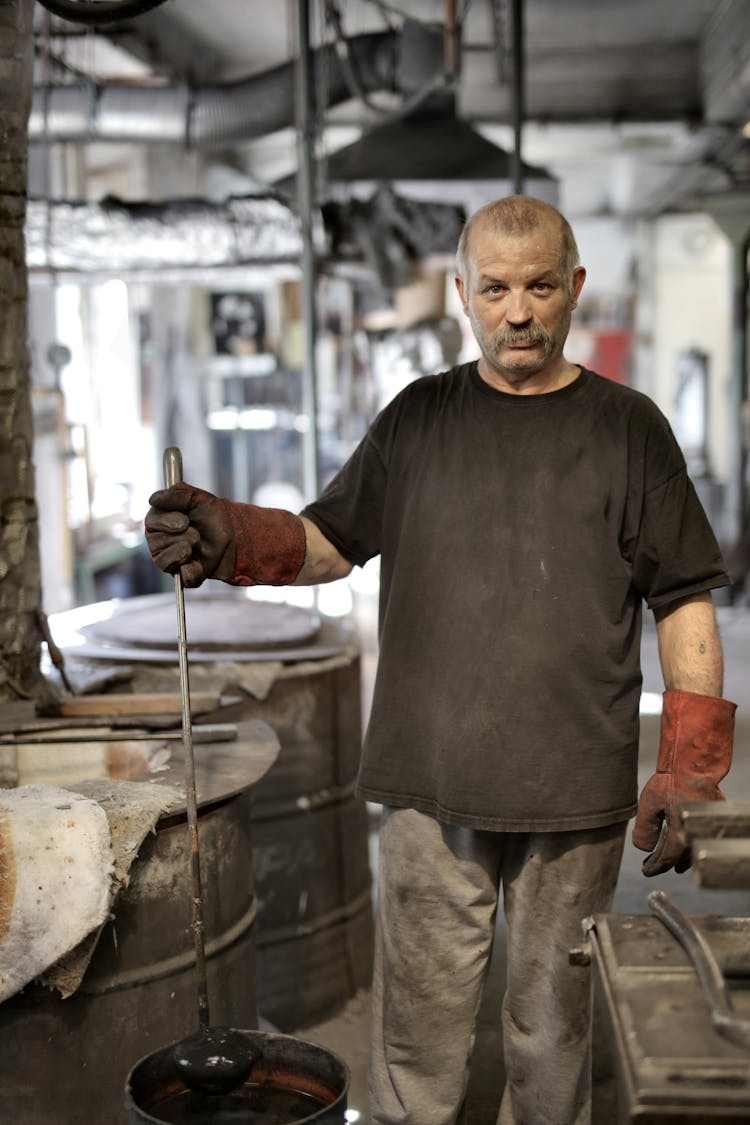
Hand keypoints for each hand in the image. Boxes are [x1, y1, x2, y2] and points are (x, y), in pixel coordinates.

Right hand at [145, 483, 306, 588]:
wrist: (234, 532)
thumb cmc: (211, 514)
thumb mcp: (196, 498)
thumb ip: (175, 495)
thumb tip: (153, 499)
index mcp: (158, 522)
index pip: (151, 522)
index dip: (167, 522)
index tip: (185, 520)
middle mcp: (159, 542)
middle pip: (156, 542)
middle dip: (182, 535)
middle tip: (196, 532)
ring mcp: (170, 561)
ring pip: (164, 561)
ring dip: (185, 549)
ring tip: (198, 543)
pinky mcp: (184, 576)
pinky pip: (181, 577)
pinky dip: (191, 570)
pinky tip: (199, 562)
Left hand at [633, 690, 735, 876]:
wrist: (694, 763)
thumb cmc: (672, 780)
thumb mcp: (649, 804)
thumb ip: (645, 829)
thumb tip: (643, 848)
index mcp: (680, 835)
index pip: (666, 859)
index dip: (655, 867)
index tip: (647, 871)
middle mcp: (694, 834)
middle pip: (681, 857)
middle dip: (669, 864)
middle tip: (658, 866)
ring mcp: (703, 823)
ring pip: (693, 847)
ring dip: (682, 855)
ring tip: (674, 860)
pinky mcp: (709, 812)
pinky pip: (699, 834)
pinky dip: (690, 840)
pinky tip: (685, 837)